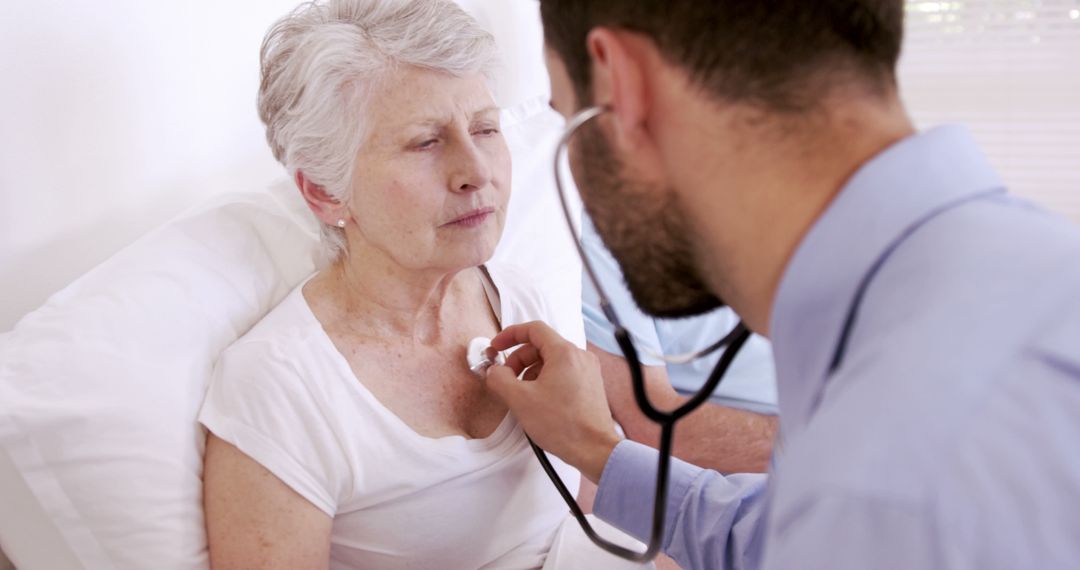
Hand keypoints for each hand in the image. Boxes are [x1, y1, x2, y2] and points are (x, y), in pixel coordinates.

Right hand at [483, 321, 621, 482]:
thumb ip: (500, 379)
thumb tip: (494, 371)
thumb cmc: (563, 425)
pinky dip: (546, 379)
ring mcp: (588, 371)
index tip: (496, 346)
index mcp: (564, 353)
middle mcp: (580, 357)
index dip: (510, 335)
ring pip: (552, 360)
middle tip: (506, 378)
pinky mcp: (590, 385)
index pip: (534, 329)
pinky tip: (539, 401)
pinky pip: (563, 373)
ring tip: (523, 394)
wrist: (595, 450)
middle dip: (519, 359)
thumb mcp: (520, 400)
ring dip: (531, 371)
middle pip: (542, 346)